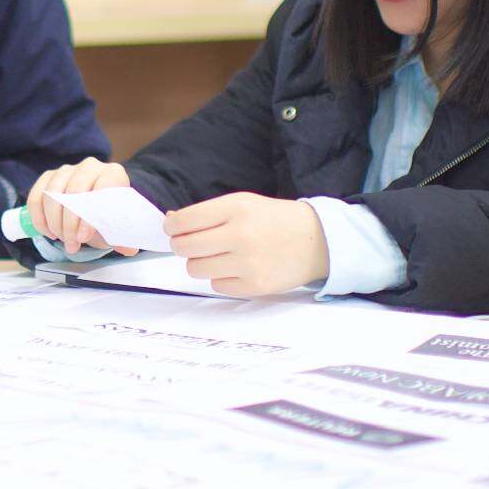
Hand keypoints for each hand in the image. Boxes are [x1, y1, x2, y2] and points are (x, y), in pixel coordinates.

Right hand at [24, 157, 136, 256]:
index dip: (90, 214)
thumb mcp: (116, 228)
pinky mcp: (48, 176)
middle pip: (74, 191)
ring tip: (62, 240)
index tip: (84, 237)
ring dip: (54, 223)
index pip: (102, 188)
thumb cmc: (107, 216)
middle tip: (72, 244)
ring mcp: (67, 169)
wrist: (95, 207)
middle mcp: (90, 166)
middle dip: (69, 223)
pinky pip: (36, 196)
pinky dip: (39, 218)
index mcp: (113, 174)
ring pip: (52, 194)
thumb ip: (122, 238)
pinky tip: (48, 232)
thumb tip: (129, 249)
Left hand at [164, 192, 328, 296]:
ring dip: (199, 263)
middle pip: (184, 247)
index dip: (171, 227)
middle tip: (191, 244)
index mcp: (236, 208)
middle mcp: (240, 235)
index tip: (173, 229)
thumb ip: (206, 213)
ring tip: (216, 255)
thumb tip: (170, 222)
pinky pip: (216, 285)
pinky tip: (236, 267)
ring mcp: (248, 263)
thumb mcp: (242, 203)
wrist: (317, 240)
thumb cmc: (272, 219)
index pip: (184, 221)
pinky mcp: (255, 285)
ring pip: (195, 269)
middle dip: (181, 246)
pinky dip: (220, 277)